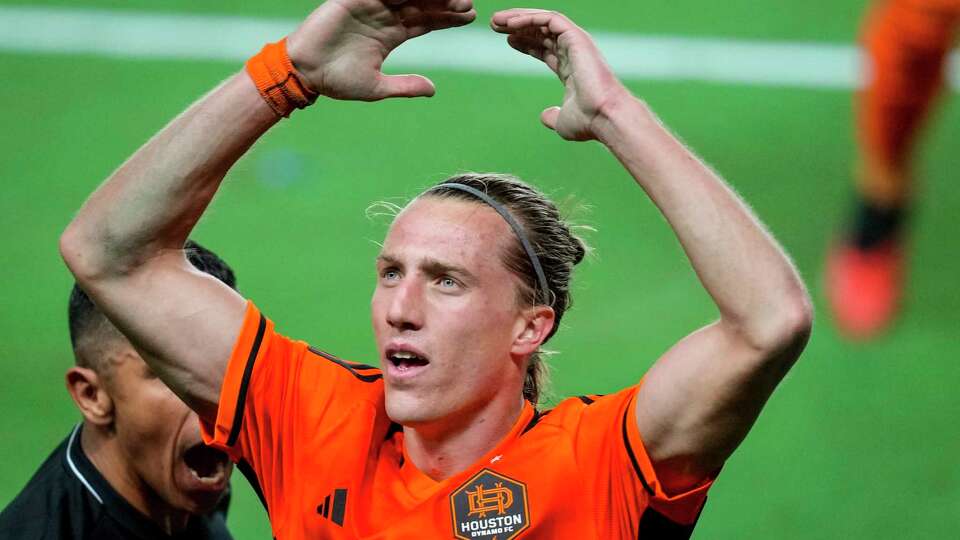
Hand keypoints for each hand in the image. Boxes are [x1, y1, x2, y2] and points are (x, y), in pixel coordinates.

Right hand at [288, 0, 475, 100]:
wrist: (304, 72)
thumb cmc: (335, 80)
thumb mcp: (377, 87)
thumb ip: (404, 86)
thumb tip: (433, 90)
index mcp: (390, 35)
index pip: (425, 22)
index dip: (447, 19)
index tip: (470, 17)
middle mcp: (383, 17)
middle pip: (422, 5)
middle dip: (446, 3)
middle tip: (469, 4)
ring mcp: (370, 5)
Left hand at [491, 9, 631, 140]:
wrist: (604, 116)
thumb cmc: (588, 121)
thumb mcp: (563, 122)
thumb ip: (553, 116)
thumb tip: (545, 116)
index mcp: (571, 68)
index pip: (546, 48)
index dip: (526, 43)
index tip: (507, 40)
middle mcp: (574, 52)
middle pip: (542, 32)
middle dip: (518, 26)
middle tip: (495, 25)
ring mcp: (576, 42)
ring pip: (544, 21)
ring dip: (518, 18)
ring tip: (496, 20)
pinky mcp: (576, 36)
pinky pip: (549, 19)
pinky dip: (529, 18)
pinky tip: (509, 23)